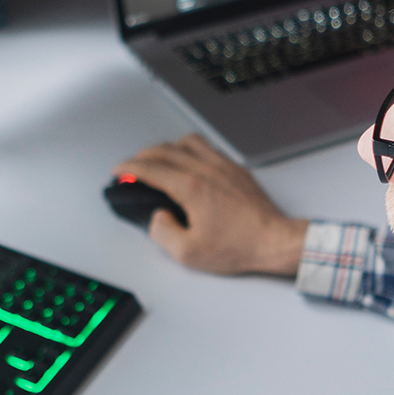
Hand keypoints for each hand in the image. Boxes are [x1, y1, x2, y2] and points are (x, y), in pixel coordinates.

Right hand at [115, 134, 308, 275]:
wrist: (274, 240)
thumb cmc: (239, 246)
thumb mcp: (188, 252)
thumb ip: (163, 233)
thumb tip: (157, 218)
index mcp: (190, 187)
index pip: (150, 169)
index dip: (129, 168)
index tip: (119, 171)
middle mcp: (205, 170)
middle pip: (164, 150)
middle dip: (142, 156)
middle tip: (133, 166)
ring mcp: (222, 166)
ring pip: (187, 142)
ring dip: (166, 147)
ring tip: (158, 158)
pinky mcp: (235, 169)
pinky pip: (207, 146)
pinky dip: (189, 148)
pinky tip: (189, 158)